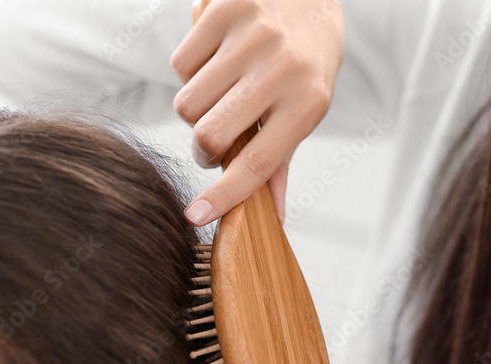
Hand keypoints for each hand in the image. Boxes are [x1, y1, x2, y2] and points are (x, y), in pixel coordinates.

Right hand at [170, 0, 344, 224]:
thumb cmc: (305, 59)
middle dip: (203, 147)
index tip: (195, 216)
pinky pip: (181, 63)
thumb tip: (272, 215)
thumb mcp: (305, 106)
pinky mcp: (225, 10)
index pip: (258, 163)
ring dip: (196, 104)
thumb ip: (281, 159)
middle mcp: (283, 70)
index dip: (224, 196)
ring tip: (221, 86)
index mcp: (309, 103)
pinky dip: (190, 67)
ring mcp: (253, 38)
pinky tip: (215, 55)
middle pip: (211, 135)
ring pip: (188, 102)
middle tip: (213, 139)